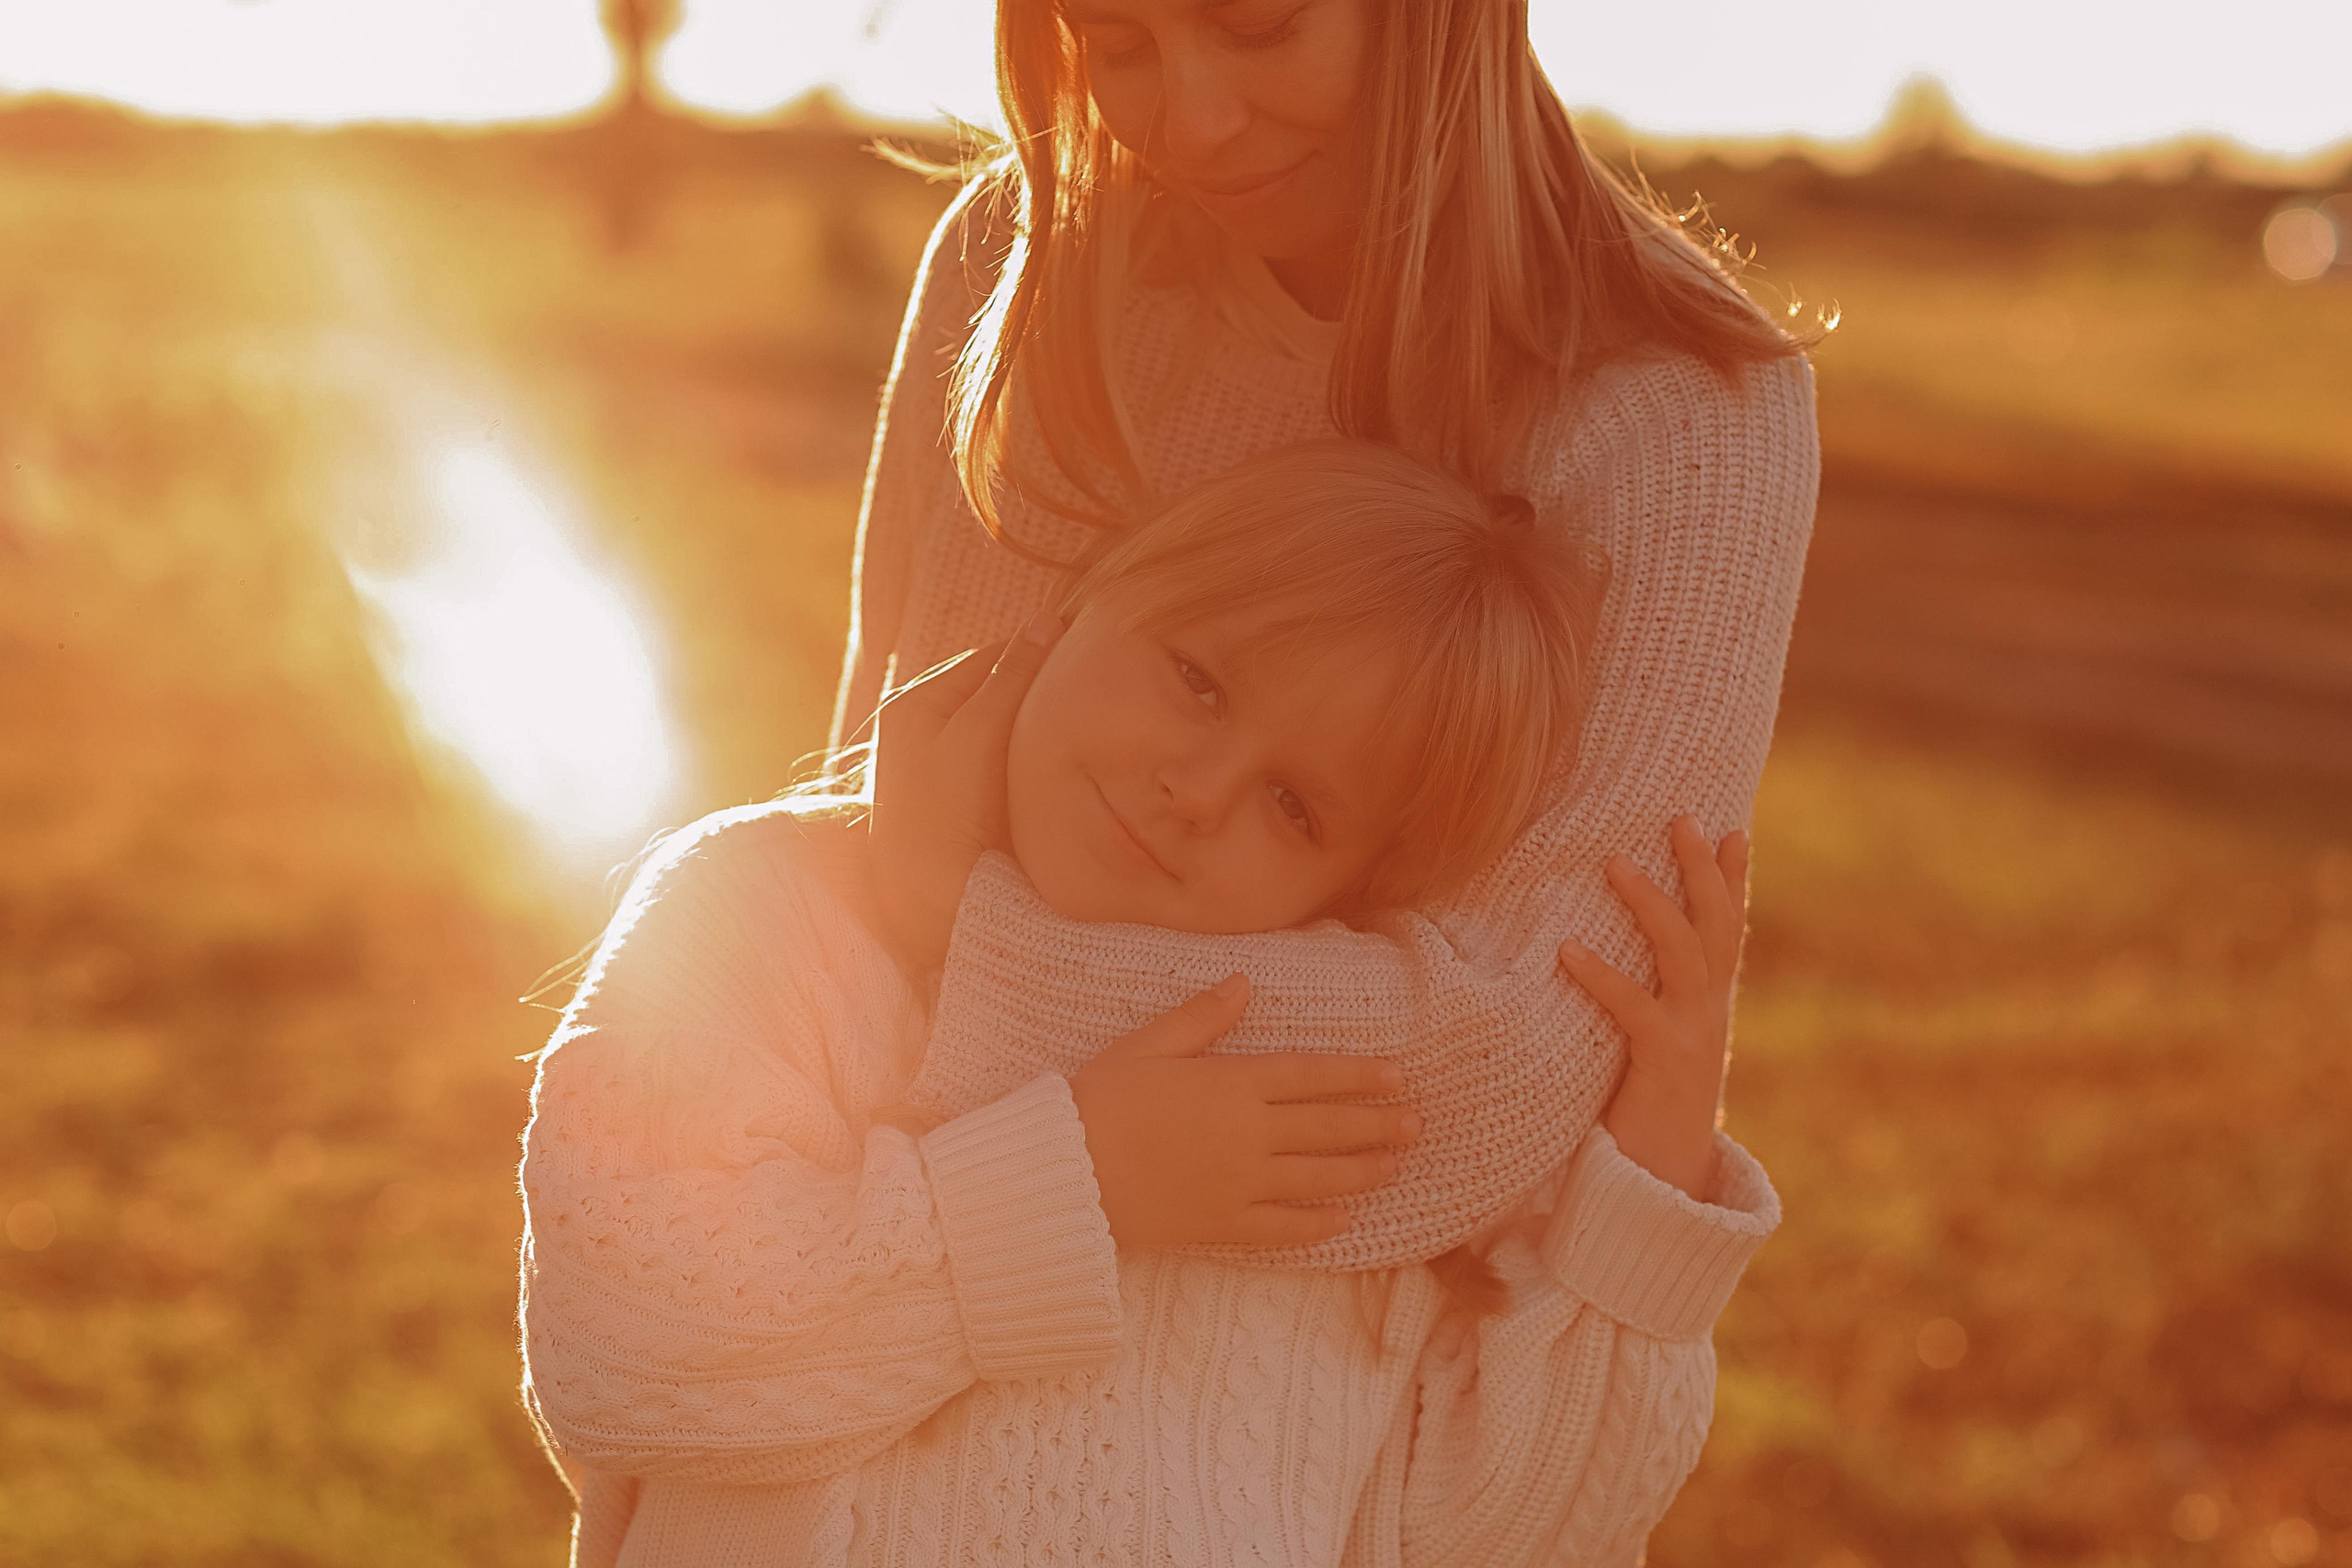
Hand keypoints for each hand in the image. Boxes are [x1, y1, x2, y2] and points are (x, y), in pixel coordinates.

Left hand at [866, 613, 1061, 972]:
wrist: (922, 911)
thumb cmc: (940, 818)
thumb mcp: (977, 735)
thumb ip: (1012, 679)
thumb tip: (1048, 622)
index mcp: (917, 704)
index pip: (994, 658)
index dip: (1042, 655)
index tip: (1092, 656)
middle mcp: (928, 731)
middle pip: (1002, 693)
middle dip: (1045, 693)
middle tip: (1099, 693)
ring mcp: (949, 770)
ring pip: (1012, 731)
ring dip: (1046, 729)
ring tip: (1090, 729)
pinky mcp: (971, 805)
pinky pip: (1014, 765)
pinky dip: (1041, 762)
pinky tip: (1070, 767)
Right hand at [1067, 974, 1421, 1247]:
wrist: (1067, 1173)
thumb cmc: (1099, 1100)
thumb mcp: (1148, 1045)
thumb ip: (1202, 1017)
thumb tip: (1245, 983)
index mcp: (1232, 1084)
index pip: (1311, 1075)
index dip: (1358, 1075)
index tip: (1396, 1076)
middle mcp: (1249, 1135)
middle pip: (1327, 1127)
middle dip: (1377, 1124)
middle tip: (1417, 1123)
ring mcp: (1240, 1184)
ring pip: (1317, 1177)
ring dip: (1361, 1170)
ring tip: (1395, 1165)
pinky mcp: (1223, 1225)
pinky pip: (1283, 1228)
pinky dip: (1317, 1225)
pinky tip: (1343, 1221)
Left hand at [1557, 815, 1750, 1199]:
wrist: (1665, 1185)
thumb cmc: (1648, 1111)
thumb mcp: (1660, 1047)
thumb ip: (1654, 1005)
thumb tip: (1622, 959)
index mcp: (1712, 1006)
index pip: (1729, 929)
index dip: (1734, 880)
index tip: (1732, 827)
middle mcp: (1712, 1012)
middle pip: (1716, 926)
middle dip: (1703, 870)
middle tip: (1680, 818)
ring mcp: (1694, 1035)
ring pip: (1683, 953)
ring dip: (1651, 904)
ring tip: (1614, 862)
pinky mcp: (1663, 1062)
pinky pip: (1633, 1008)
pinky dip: (1601, 975)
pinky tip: (1568, 948)